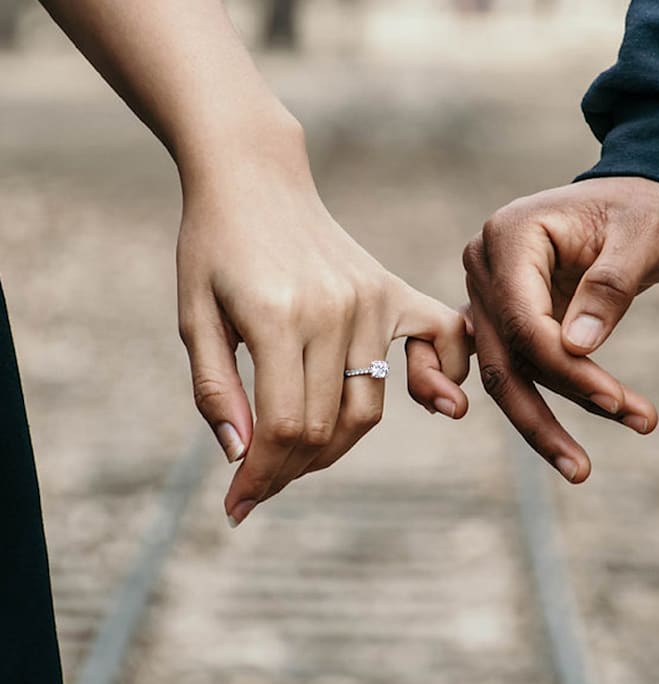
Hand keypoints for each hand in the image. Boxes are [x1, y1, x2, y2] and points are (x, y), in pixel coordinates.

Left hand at [176, 117, 469, 525]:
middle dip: (289, 469)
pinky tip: (431, 400)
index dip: (260, 477)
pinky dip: (439, 378)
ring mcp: (370, 299)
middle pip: (326, 426)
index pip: (283, 427)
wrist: (254, 179)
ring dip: (334, 445)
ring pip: (368, 406)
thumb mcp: (194, 316)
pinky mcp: (390, 289)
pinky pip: (439, 341)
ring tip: (298, 452)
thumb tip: (242, 457)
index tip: (238, 505)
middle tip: (260, 481)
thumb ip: (216, 389)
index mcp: (276, 317)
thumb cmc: (213, 245)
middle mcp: (335, 310)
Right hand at [457, 177, 658, 482]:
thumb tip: (577, 348)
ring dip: (538, 418)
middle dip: (542, 413)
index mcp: (508, 235)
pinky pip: (502, 363)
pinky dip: (520, 398)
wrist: (636, 198)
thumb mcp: (641, 236)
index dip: (565, 367)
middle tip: (582, 468)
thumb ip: (608, 288)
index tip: (616, 400)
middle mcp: (484, 266)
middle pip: (502, 354)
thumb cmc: (643, 208)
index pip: (523, 318)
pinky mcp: (500, 314)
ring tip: (581, 466)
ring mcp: (486, 292)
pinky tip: (537, 437)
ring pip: (501, 370)